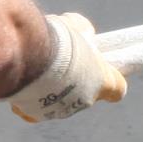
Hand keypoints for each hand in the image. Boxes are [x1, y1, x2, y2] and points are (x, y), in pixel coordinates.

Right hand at [9, 11, 127, 122]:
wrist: (28, 53)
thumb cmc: (58, 38)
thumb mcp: (77, 25)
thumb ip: (84, 32)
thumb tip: (84, 33)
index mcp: (104, 82)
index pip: (117, 90)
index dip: (110, 80)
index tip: (101, 69)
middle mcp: (85, 101)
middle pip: (83, 94)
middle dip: (74, 80)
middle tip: (61, 63)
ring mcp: (59, 111)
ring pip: (58, 102)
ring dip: (52, 90)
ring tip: (38, 70)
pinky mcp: (34, 115)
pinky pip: (34, 109)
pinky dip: (30, 98)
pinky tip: (24, 83)